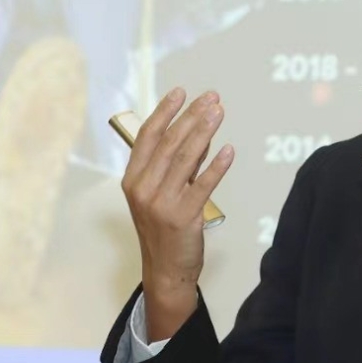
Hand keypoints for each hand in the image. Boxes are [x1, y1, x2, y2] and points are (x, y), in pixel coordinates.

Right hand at [121, 87, 233, 338]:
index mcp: (133, 179)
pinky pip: (202, 186)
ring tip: (219, 112)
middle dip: (191, 116)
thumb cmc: (163, 228)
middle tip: (211, 98)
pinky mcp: (182, 217)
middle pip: (169, 143)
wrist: (165, 270)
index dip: (164, 111)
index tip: (181, 92)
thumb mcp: (161, 193)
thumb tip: (200, 133)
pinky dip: (216, 167)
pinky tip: (228, 150)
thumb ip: (178, 164)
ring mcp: (161, 203)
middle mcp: (143, 188)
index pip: (147, 136)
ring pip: (185, 159)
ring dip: (204, 132)